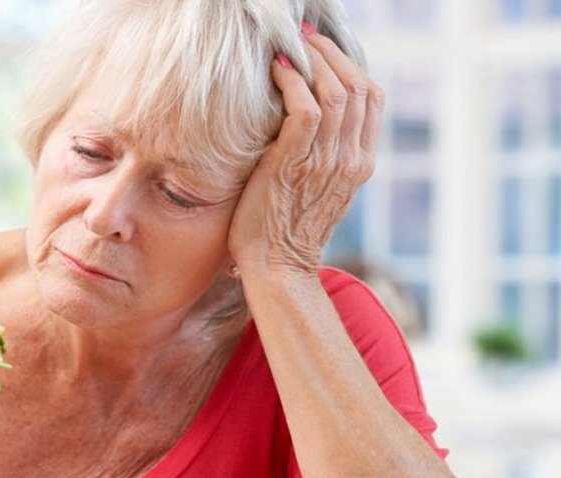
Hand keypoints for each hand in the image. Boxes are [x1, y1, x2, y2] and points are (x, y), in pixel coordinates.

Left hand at [227, 24, 383, 277]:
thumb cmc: (282, 233)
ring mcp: (327, 161)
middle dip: (330, 54)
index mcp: (360, 163)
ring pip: (336, 91)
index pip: (372, 98)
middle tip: (304, 38)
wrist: (276, 270)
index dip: (350, 66)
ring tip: (289, 47)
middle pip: (359, 86)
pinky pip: (305, 108)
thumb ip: (321, 159)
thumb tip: (304, 125)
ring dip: (311, 61)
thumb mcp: (316, 191)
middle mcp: (351, 158)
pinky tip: (275, 72)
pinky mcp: (296, 162)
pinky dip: (292, 83)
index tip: (323, 50)